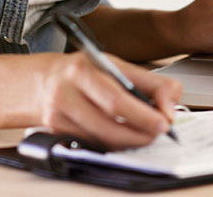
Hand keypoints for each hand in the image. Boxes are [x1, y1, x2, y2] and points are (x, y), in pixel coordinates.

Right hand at [36, 51, 182, 149]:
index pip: (119, 97)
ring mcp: (57, 112)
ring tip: (144, 135)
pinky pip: (92, 144)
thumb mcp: (118, 67)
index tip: (165, 121)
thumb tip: (170, 110)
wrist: (43, 81)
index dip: (146, 114)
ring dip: (130, 141)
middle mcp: (67, 89)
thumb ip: (153, 84)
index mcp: (85, 67)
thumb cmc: (87, 73)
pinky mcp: (55, 131)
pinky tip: (122, 137)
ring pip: (102, 138)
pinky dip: (113, 145)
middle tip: (159, 133)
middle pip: (110, 121)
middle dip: (141, 131)